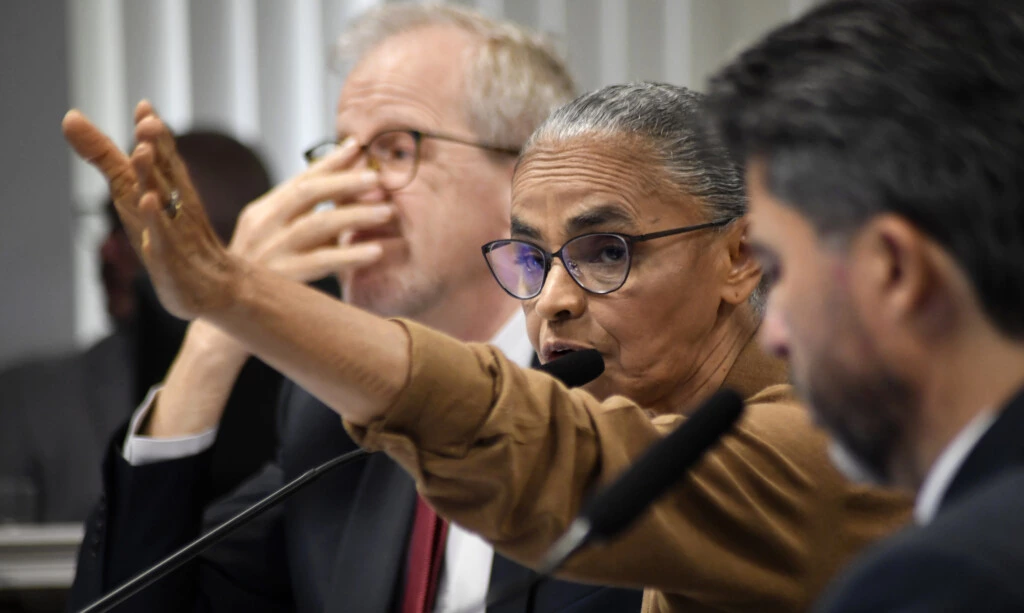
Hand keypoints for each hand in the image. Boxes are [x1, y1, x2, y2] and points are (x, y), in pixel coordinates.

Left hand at [62, 101, 239, 319]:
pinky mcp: (169, 256)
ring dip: (153, 176)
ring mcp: (173, 228)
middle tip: (147, 122)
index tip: (143, 107)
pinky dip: (155, 219)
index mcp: (165, 183)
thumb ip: (103, 154)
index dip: (152, 131)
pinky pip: (163, 236)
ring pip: (163, 197)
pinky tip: (147, 202)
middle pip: (165, 169)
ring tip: (143, 152)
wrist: (209, 286)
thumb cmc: (167, 235)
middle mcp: (172, 201)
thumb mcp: (131, 190)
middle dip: (157, 145)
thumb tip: (70, 116)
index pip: (161, 152)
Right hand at [229, 137, 391, 282]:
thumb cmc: (264, 278)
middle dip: (345, 182)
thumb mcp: (278, 241)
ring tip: (386, 211)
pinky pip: (321, 262)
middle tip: (377, 178)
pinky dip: (350, 254)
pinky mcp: (281, 279)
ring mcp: (270, 252)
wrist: (229, 315)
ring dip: (354, 214)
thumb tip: (353, 192)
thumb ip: (308, 218)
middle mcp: (262, 227)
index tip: (357, 147)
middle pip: (307, 193)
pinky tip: (376, 251)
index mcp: (261, 213)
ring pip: (316, 224)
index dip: (330, 162)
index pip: (299, 180)